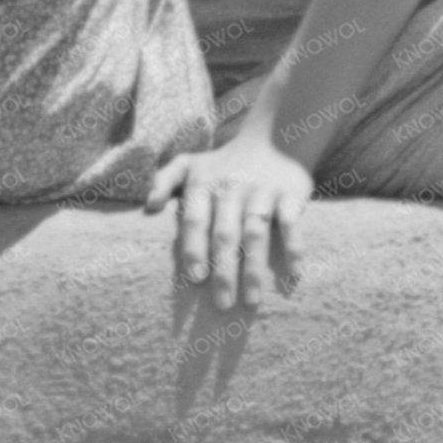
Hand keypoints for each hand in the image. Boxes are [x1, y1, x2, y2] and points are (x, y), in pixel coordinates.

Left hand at [146, 134, 316, 309]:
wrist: (275, 137)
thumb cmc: (224, 162)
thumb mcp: (190, 163)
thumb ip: (164, 181)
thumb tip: (148, 207)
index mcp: (204, 184)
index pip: (195, 220)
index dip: (194, 248)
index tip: (195, 279)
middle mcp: (232, 188)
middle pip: (225, 233)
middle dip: (224, 270)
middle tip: (222, 305)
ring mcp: (262, 191)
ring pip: (256, 232)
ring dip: (255, 267)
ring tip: (252, 301)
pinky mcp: (291, 194)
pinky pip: (291, 222)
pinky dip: (294, 246)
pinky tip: (293, 274)